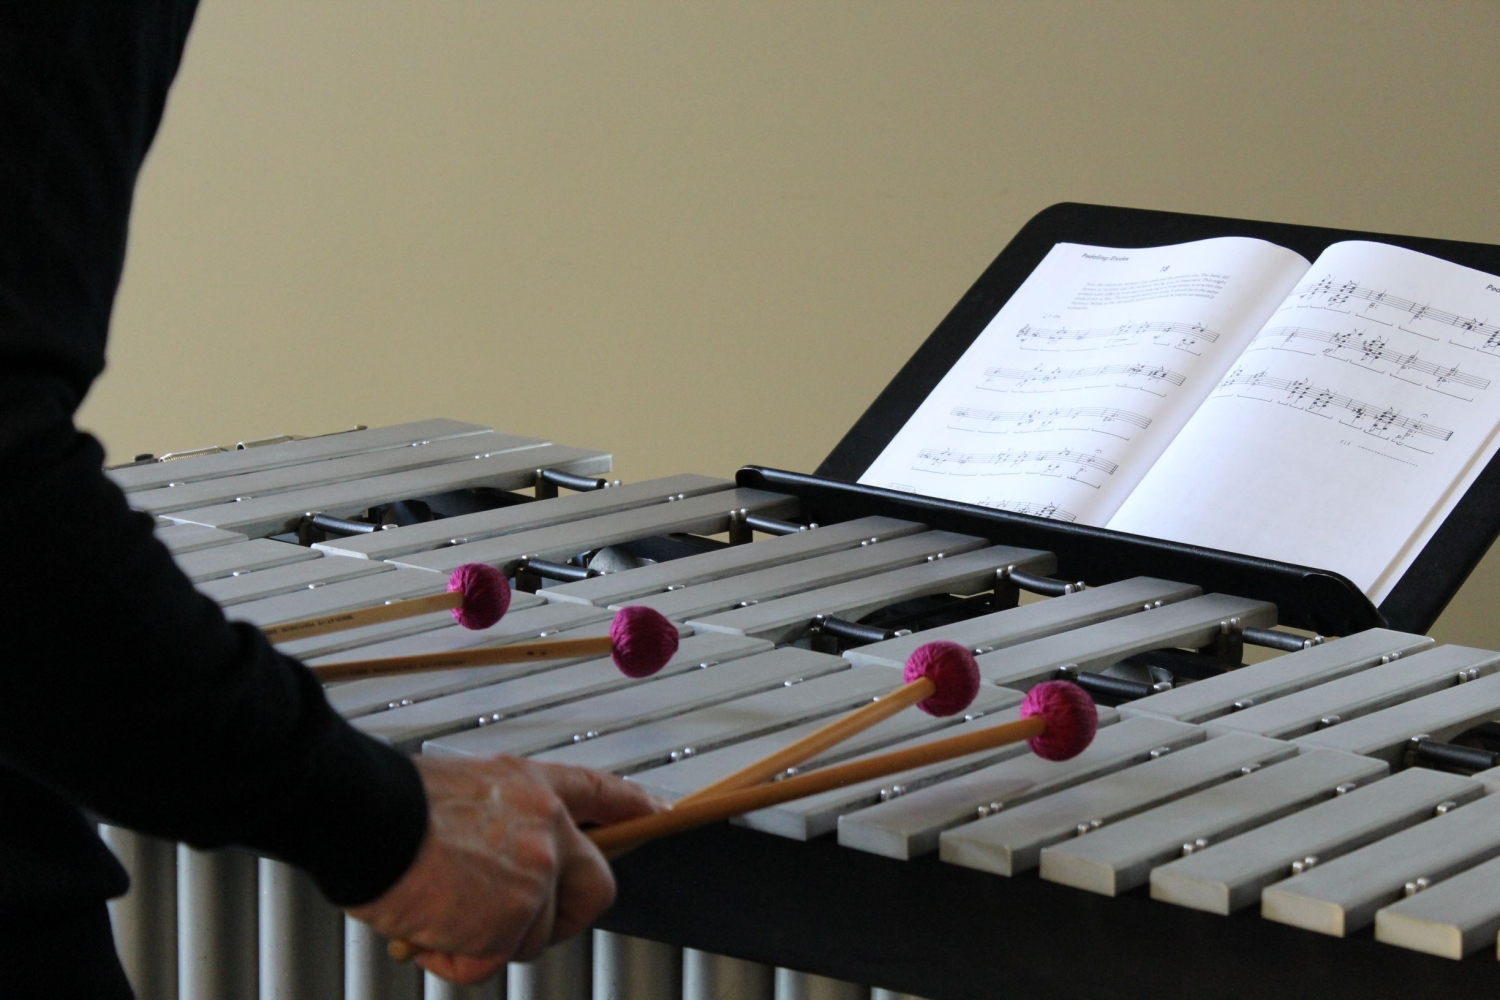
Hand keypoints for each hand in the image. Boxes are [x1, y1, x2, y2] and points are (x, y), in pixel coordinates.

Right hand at [347, 754, 661, 984]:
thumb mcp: (459, 792)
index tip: (660, 812)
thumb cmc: (390, 806)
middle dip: (562, 920)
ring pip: (529, 937)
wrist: (364, 816)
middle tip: (514, 928)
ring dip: (481, 942)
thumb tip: (485, 875)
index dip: (631, 805)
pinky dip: (454, 962)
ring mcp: (535, 875)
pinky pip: (488, 964)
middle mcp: (546, 829)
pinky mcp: (512, 918)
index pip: (597, 793)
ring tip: (434, 916)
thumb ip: (495, 827)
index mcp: (530, 787)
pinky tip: (426, 933)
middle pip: (595, 888)